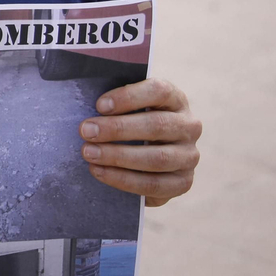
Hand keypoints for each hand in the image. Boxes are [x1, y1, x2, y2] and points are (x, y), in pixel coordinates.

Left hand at [80, 78, 201, 206]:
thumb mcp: (127, 108)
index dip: (129, 97)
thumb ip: (114, 104)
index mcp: (175, 99)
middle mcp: (189, 126)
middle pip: (156, 125)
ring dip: (118, 156)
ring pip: (157, 158)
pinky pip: (154, 184)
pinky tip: (99, 172)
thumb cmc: (130, 123)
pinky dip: (124, 180)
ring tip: (89, 153)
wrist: (148, 159)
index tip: (99, 105)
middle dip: (117, 129)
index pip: (159, 91)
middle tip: (86, 131)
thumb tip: (86, 106)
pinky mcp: (183, 182)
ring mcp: (189, 156)